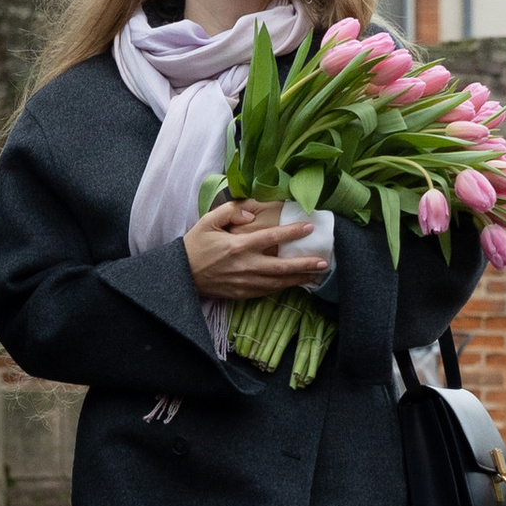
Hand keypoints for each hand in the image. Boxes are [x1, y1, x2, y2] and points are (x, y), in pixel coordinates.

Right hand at [183, 197, 329, 300]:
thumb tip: (251, 214)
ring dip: (299, 279)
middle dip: (305, 264)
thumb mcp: (208, 221)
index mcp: (238, 246)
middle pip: (281, 267)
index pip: (271, 237)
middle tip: (324, 262)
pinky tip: (295, 284)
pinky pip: (267, 292)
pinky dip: (283, 288)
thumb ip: (231, 212)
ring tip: (316, 275)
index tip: (309, 228)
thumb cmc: (195, 245)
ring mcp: (244, 282)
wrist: (181, 275)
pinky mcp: (242, 294)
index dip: (292, 232)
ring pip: (277, 283)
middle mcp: (244, 266)